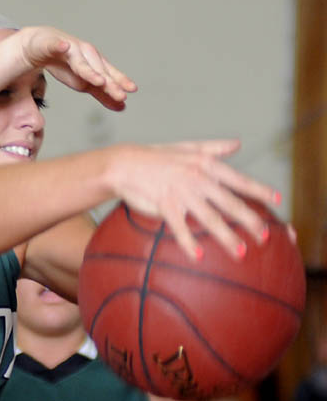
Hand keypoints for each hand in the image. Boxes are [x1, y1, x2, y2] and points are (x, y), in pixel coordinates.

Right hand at [18, 26, 137, 110]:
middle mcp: (85, 54)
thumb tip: (123, 106)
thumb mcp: (83, 83)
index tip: (132, 90)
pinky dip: (60, 46)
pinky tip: (64, 46)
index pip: (109, 73)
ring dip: (90, 70)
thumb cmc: (64, 64)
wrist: (39, 46)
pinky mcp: (51, 45)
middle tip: (120, 95)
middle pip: (98, 70)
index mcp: (94, 63)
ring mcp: (69, 48)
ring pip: (80, 62)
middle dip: (109, 83)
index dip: (120, 81)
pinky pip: (55, 45)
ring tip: (99, 81)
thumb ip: (102, 94)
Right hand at [105, 140, 278, 260]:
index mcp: (205, 164)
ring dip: (227, 237)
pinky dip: (189, 243)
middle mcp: (197, 177)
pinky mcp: (165, 204)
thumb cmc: (156, 156)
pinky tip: (199, 257)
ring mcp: (181, 191)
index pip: (238, 179)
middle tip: (264, 237)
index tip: (277, 201)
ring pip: (210, 217)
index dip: (259, 190)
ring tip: (241, 253)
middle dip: (250, 221)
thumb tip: (237, 144)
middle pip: (229, 203)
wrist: (124, 163)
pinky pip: (180, 227)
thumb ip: (214, 147)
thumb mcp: (187, 147)